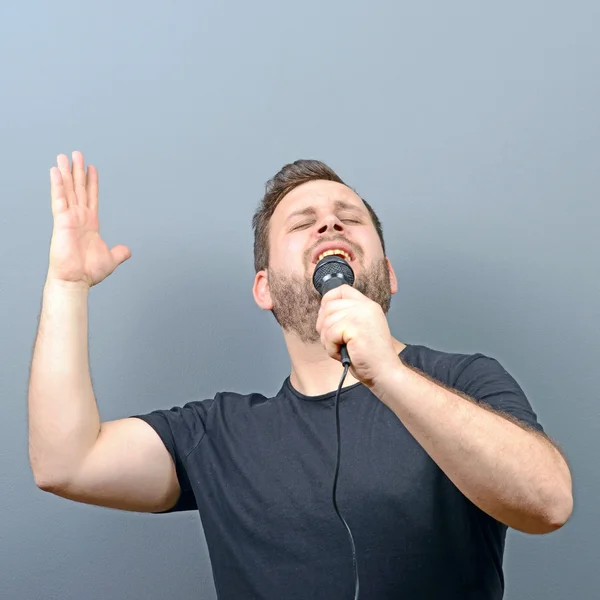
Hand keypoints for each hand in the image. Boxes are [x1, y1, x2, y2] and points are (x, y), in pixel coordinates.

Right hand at [47, 151, 130, 287]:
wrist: (76, 280)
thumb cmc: (88, 272)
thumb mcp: (111, 259)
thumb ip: (119, 252)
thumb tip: (127, 250)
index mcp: (90, 224)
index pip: (91, 198)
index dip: (91, 183)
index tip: (91, 168)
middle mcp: (78, 218)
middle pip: (78, 189)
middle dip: (77, 171)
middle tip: (77, 154)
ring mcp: (69, 218)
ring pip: (68, 190)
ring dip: (66, 172)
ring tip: (64, 156)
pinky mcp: (61, 221)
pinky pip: (59, 199)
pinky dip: (57, 185)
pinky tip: (55, 172)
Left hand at [315, 284, 399, 387]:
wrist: (384, 372)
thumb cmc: (369, 357)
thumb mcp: (358, 329)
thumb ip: (346, 316)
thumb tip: (322, 311)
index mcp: (368, 305)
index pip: (342, 289)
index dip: (328, 300)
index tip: (326, 317)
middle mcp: (366, 306)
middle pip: (329, 306)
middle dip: (324, 326)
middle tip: (334, 342)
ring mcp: (361, 315)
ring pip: (327, 321)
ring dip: (328, 340)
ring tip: (341, 349)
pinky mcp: (355, 327)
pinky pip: (329, 334)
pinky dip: (331, 348)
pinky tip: (342, 353)